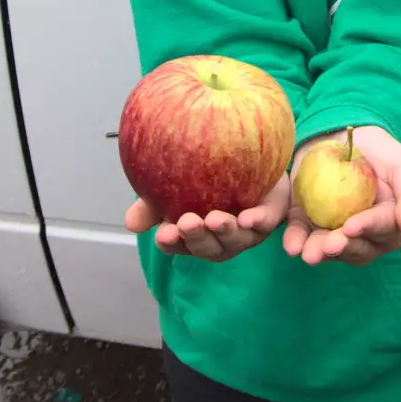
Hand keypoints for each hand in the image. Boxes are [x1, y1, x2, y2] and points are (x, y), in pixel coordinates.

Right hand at [123, 173, 289, 261]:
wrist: (247, 154)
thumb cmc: (206, 178)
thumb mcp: (174, 186)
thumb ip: (152, 203)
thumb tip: (131, 223)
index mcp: (194, 236)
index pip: (178, 245)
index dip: (171, 243)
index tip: (163, 234)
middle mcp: (220, 240)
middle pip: (207, 247)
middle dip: (197, 237)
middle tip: (188, 222)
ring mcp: (246, 232)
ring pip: (235, 239)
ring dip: (225, 232)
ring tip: (215, 220)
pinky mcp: (269, 217)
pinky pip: (265, 223)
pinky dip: (258, 222)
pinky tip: (248, 217)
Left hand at [282, 126, 400, 266]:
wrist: (347, 137)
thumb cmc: (383, 154)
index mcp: (390, 225)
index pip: (382, 230)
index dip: (368, 228)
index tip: (352, 226)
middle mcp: (364, 236)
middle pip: (356, 248)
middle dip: (343, 247)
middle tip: (330, 245)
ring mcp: (336, 233)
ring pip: (330, 249)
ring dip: (320, 252)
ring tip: (310, 253)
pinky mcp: (310, 224)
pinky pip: (303, 237)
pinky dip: (296, 242)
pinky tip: (292, 246)